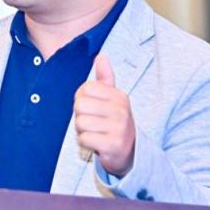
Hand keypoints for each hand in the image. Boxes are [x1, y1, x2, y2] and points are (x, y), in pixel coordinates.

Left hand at [74, 54, 135, 176]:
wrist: (130, 152)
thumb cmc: (115, 122)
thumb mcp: (113, 99)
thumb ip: (105, 78)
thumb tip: (101, 56)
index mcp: (119, 96)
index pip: (85, 89)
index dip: (82, 99)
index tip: (92, 108)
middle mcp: (121, 111)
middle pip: (80, 106)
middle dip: (80, 116)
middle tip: (93, 123)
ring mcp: (118, 128)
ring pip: (80, 123)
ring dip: (82, 131)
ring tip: (95, 133)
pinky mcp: (112, 145)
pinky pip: (84, 139)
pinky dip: (85, 142)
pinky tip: (96, 143)